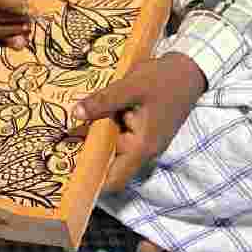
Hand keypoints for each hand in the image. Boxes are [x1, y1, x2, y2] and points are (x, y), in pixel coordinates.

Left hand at [73, 53, 205, 191]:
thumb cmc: (164, 80)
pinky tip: (92, 114)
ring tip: (70, 129)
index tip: (68, 174)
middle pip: (109, 163)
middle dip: (88, 155)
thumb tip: (76, 113)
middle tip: (60, 145)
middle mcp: (143, 150)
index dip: (92, 181)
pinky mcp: (143, 131)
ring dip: (97, 139)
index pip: (114, 180)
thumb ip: (104, 101)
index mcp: (141, 147)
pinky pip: (120, 136)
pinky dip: (106, 129)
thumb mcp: (131, 86)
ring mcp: (144, 142)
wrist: (191, 70)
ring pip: (113, 148)